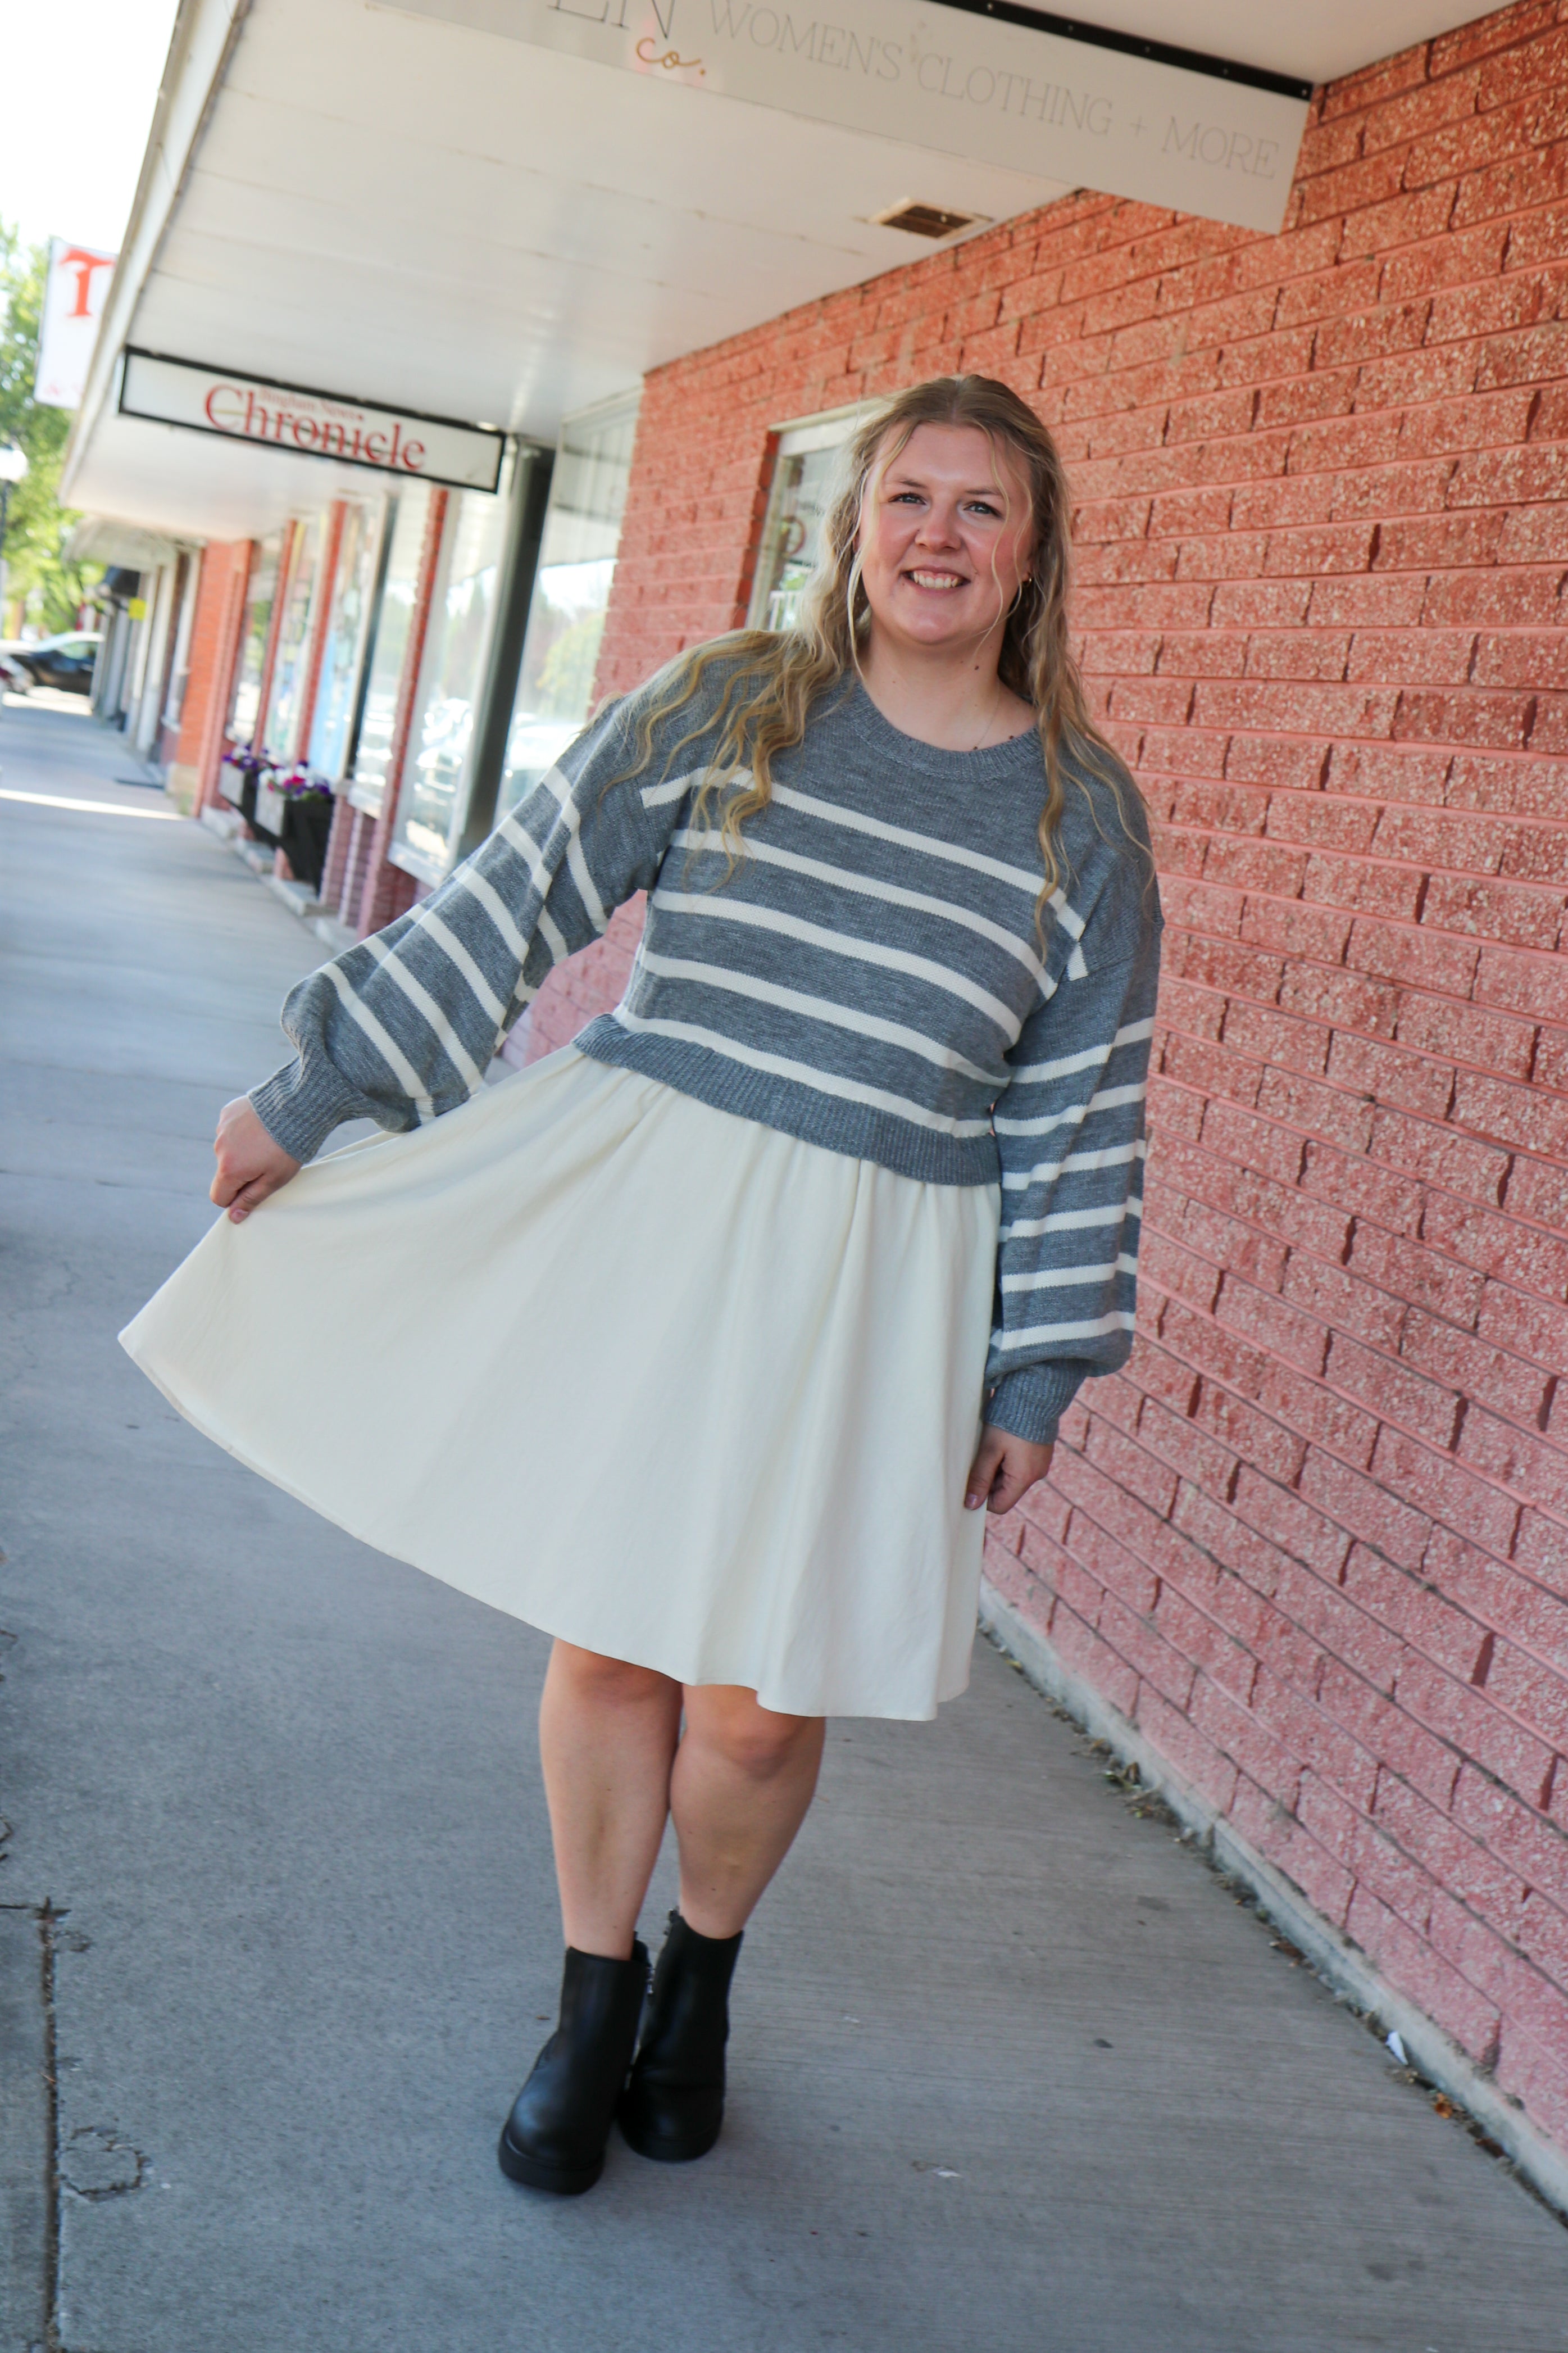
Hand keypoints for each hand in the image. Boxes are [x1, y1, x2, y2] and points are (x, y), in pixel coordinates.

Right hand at [211, 1096, 300, 1223]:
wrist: (295, 1108)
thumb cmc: (288, 1148)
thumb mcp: (274, 1180)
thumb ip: (251, 1199)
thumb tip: (234, 1217)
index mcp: (229, 1169)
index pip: (218, 1197)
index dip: (235, 1199)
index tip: (254, 1189)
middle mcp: (219, 1148)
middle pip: (224, 1172)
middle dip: (242, 1172)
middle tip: (268, 1162)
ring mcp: (222, 1128)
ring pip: (228, 1149)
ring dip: (243, 1150)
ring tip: (267, 1141)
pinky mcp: (228, 1112)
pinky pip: (231, 1129)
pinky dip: (243, 1131)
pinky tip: (262, 1126)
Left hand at [965, 1425, 1054, 1514]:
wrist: (1035, 1394)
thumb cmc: (1010, 1421)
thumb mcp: (989, 1449)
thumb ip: (980, 1477)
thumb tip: (971, 1504)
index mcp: (1024, 1477)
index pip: (1000, 1505)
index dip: (983, 1498)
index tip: (972, 1480)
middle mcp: (1036, 1474)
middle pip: (1005, 1491)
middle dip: (990, 1479)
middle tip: (980, 1458)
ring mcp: (1040, 1463)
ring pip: (1012, 1477)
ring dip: (998, 1467)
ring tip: (992, 1446)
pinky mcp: (1040, 1453)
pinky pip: (1020, 1465)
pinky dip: (1009, 1458)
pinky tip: (1003, 1442)